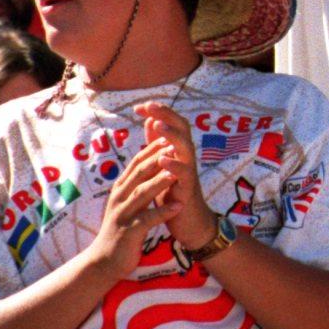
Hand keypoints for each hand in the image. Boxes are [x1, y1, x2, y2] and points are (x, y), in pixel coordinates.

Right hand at [82, 143, 177, 279]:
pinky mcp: (129, 232)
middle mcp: (119, 198)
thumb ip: (135, 186)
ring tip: (178, 172)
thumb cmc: (121, 230)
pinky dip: (164, 212)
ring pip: (142, 193)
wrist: (104, 261)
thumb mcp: (126, 204)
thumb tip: (148, 165)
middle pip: (139, 173)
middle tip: (175, 146)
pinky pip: (148, 219)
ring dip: (160, 182)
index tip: (168, 137)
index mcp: (120, 189)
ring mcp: (123, 214)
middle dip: (157, 159)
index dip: (151, 150)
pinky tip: (179, 206)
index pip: (136, 164)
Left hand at [136, 102, 220, 247]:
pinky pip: (184, 174)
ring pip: (185, 147)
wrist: (188, 222)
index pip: (171, 123)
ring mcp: (189, 172)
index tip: (139, 106)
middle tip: (151, 106)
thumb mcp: (163, 165)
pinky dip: (174, 165)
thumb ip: (157, 143)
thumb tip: (152, 118)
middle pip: (182, 128)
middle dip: (166, 115)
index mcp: (178, 149)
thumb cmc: (174, 192)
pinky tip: (163, 159)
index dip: (158, 112)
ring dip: (172, 135)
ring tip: (159, 125)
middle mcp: (186, 156)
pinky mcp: (188, 189)